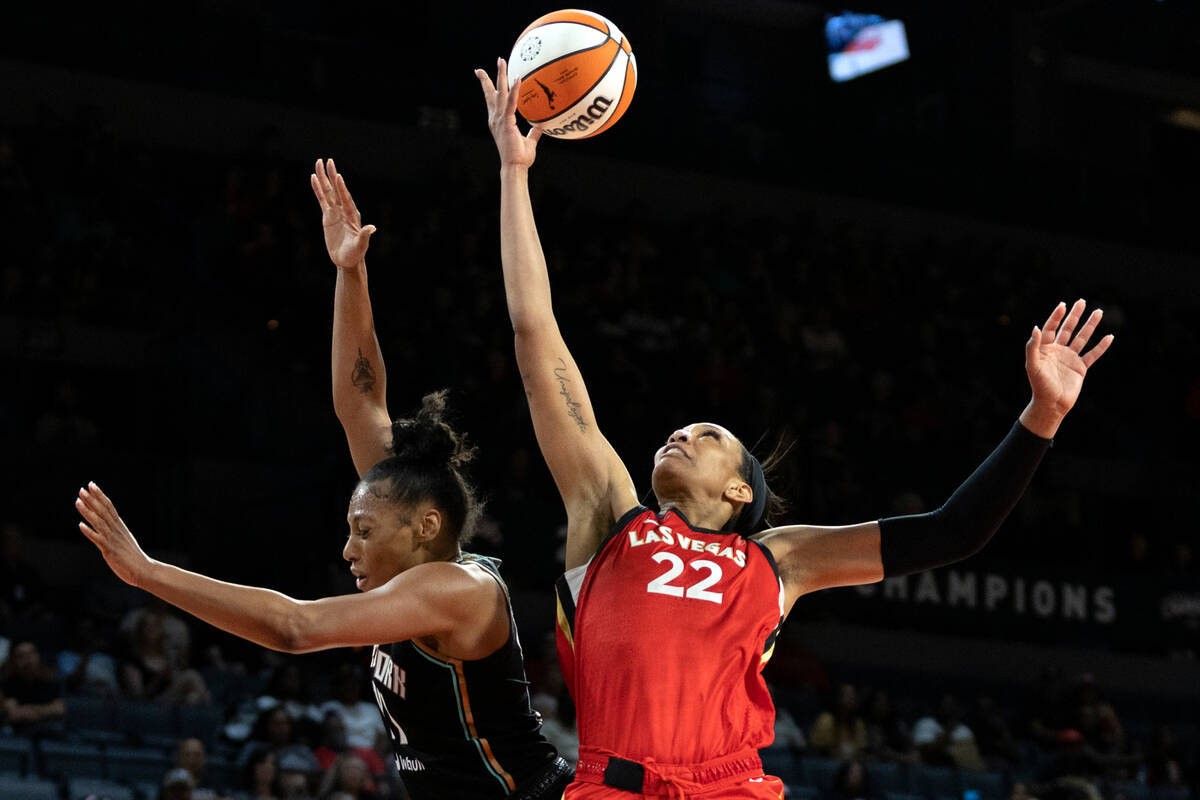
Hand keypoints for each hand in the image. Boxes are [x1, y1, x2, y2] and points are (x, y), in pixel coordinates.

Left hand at [76, 482, 152, 587]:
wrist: (144, 570)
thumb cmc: (133, 558)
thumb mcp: (124, 541)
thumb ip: (115, 533)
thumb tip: (108, 527)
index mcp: (120, 527)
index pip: (109, 507)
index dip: (100, 496)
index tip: (92, 485)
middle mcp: (117, 530)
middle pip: (104, 511)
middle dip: (93, 499)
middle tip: (83, 489)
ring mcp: (113, 540)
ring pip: (99, 522)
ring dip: (88, 511)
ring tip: (78, 501)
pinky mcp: (110, 550)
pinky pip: (98, 539)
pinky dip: (89, 532)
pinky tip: (80, 525)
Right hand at [311, 158, 376, 269]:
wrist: (347, 261)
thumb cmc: (355, 254)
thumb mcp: (360, 246)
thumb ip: (364, 236)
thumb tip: (372, 228)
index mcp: (352, 215)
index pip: (345, 199)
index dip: (342, 188)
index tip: (338, 176)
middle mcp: (344, 210)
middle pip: (336, 190)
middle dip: (331, 175)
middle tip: (327, 160)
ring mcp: (335, 212)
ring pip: (328, 192)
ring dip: (323, 178)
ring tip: (318, 163)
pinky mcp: (328, 216)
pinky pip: (322, 200)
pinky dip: (318, 189)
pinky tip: (313, 178)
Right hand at [475, 58, 542, 168]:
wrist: (515, 167)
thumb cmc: (520, 158)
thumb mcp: (529, 141)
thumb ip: (534, 132)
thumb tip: (541, 125)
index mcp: (498, 121)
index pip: (491, 101)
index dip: (487, 87)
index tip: (481, 74)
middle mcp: (495, 118)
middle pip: (491, 93)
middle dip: (488, 78)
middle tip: (486, 65)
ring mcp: (499, 119)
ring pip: (499, 93)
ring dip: (500, 76)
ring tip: (501, 61)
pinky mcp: (506, 122)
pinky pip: (511, 103)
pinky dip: (514, 90)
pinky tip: (517, 78)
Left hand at [1020, 299, 1113, 436]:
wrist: (1052, 404)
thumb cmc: (1039, 386)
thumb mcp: (1032, 366)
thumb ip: (1032, 347)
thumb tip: (1035, 327)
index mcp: (1045, 349)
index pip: (1051, 328)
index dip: (1056, 316)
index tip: (1063, 305)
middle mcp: (1058, 351)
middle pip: (1067, 329)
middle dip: (1074, 315)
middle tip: (1082, 301)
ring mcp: (1070, 358)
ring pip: (1082, 338)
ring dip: (1090, 325)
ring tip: (1098, 312)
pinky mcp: (1081, 367)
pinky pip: (1093, 354)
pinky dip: (1101, 346)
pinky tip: (1109, 336)